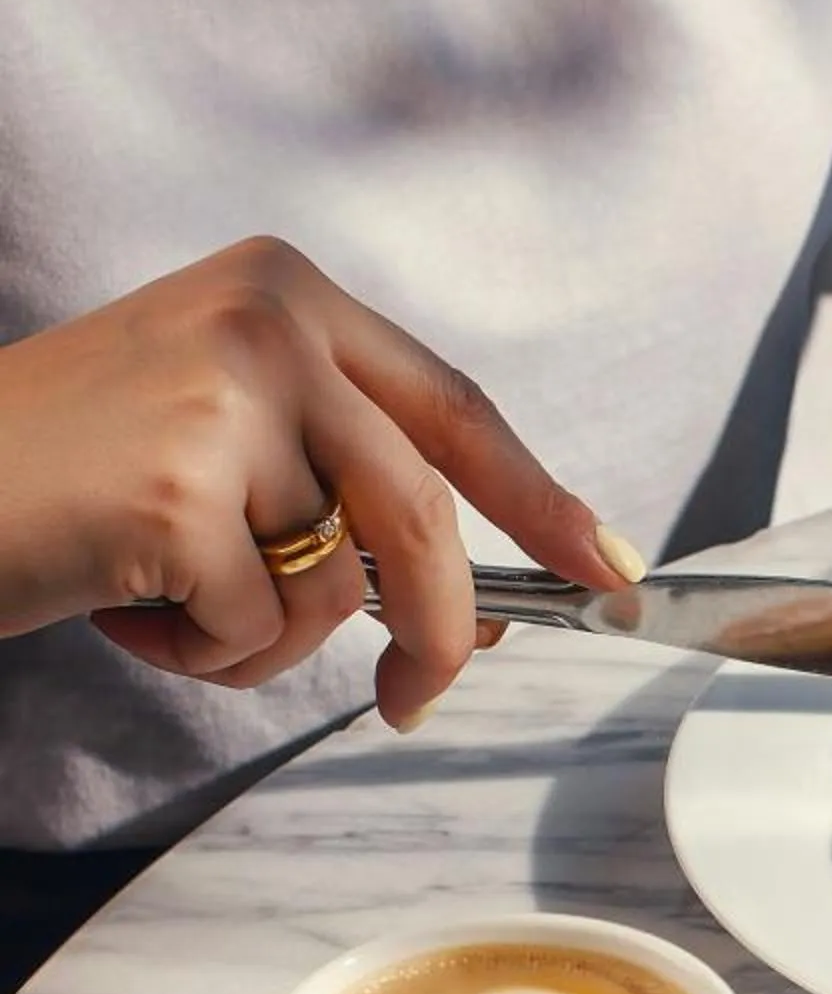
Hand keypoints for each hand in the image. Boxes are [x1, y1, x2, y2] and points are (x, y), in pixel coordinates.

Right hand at [0, 239, 644, 728]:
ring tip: (169, 598)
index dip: (541, 498)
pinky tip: (122, 604)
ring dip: (266, 638)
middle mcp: (268, 323)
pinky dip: (198, 654)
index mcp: (285, 293)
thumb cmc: (59, 478)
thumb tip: (473, 587)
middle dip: (439, 629)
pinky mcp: (179, 492)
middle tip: (414, 699)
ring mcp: (224, 400)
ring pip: (340, 584)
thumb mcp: (211, 428)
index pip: (454, 407)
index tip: (610, 567)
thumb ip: (332, 471)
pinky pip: (257, 630)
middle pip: (426, 511)